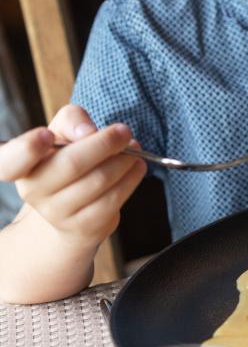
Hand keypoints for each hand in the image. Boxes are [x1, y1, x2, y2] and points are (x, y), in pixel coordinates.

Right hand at [0, 104, 146, 247]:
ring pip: (100, 180)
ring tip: (133, 148)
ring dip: (125, 160)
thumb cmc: (66, 160)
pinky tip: (136, 166)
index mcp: (21, 166)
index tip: (46, 135)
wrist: (70, 210)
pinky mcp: (84, 226)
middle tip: (124, 131)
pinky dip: (131, 178)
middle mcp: (33, 191)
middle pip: (72, 163)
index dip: (27, 148)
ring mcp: (57, 213)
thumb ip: (72, 119)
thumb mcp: (62, 132)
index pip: (10, 161)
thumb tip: (87, 131)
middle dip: (105, 143)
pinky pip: (114, 199)